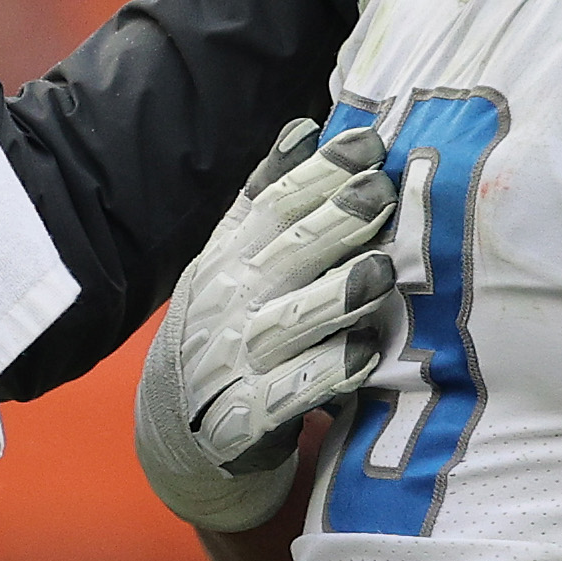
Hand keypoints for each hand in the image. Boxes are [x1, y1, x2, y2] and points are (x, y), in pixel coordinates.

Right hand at [133, 118, 396, 531]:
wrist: (179, 430)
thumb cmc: (226, 329)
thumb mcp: (232, 260)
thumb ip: (265, 199)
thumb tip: (303, 130)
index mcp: (230, 259)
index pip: (273, 204)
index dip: (320, 172)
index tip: (368, 144)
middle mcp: (232, 304)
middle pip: (286, 254)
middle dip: (336, 221)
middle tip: (382, 192)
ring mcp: (238, 361)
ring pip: (290, 322)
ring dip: (336, 296)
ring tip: (380, 271)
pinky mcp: (249, 417)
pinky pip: (290, 395)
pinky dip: (327, 374)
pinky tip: (364, 354)